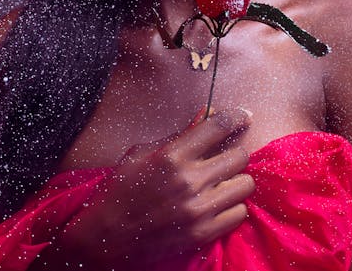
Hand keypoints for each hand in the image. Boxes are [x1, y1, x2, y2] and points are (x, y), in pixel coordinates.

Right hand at [45, 107, 253, 269]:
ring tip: (222, 181)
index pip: (218, 127)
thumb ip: (181, 134)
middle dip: (235, 151)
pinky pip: (239, 214)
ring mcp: (198, 210)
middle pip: (239, 155)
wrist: (106, 238)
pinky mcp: (202, 234)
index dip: (235, 117)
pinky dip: (233, 207)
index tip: (243, 116)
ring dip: (236, 180)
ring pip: (245, 185)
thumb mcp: (143, 153)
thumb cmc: (121, 190)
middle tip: (225, 155)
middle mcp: (189, 181)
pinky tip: (217, 203)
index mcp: (173, 155)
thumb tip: (207, 113)